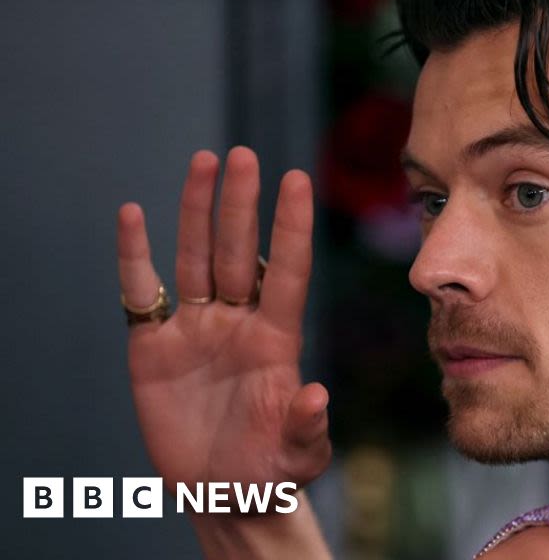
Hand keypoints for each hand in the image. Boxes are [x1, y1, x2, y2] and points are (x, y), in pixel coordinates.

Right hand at [117, 146, 330, 495]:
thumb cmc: (270, 473)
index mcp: (277, 341)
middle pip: (239, 253)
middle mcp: (238, 324)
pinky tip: (132, 215)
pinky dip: (134, 256)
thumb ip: (307, 427)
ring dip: (196, 213)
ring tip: (203, 162)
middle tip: (241, 156)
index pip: (288, 272)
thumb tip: (316, 395)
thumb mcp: (297, 456)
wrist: (223, 492)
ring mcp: (196, 331)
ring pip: (196, 259)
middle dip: (240, 205)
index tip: (297, 178)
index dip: (291, 226)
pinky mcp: (154, 348)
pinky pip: (142, 294)